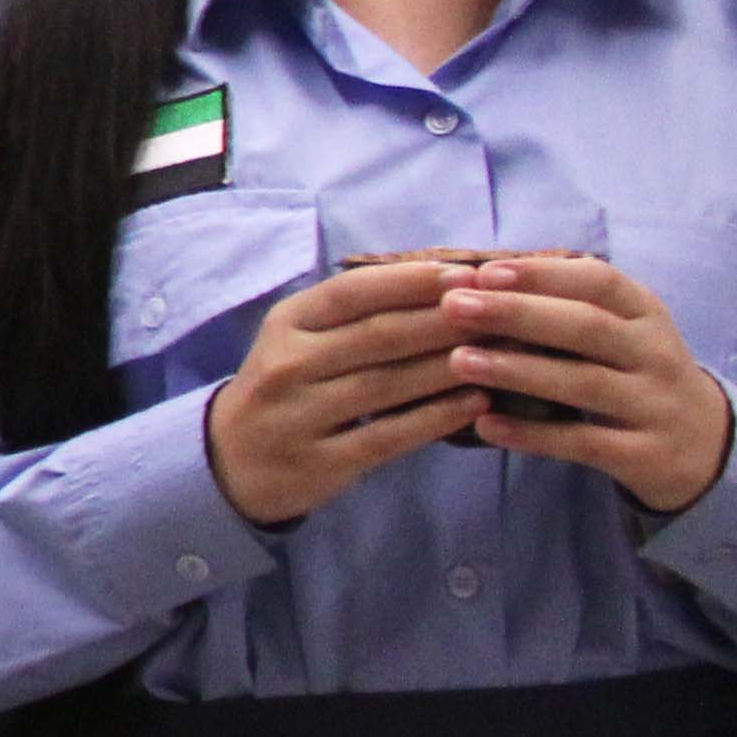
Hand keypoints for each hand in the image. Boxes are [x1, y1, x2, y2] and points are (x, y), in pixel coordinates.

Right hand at [202, 256, 489, 525]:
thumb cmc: (289, 386)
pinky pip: (387, 436)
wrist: (232, 460)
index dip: (412, 282)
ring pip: (387, 385)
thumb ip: (359, 315)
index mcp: (285, 324)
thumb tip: (449, 285)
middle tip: (504, 312)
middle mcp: (287, 365)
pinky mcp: (320, 461)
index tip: (469, 275)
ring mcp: (299, 416)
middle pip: (378, 337)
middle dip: (447, 320)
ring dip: (451, 367)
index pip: (352, 292)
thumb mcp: (302, 339)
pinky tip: (476, 404)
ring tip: (504, 354)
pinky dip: (436, 419)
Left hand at [429, 252, 734, 515]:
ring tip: (458, 361)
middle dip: (516, 314)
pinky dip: (533, 435)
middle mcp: (655, 354)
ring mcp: (654, 405)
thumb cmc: (631, 372)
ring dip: (518, 370)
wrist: (703, 444)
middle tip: (453, 306)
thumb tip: (474, 281)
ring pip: (584, 383)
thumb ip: (563, 307)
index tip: (482, 273)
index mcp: (645, 314)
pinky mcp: (644, 455)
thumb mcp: (618, 332)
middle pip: (586, 327)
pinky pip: (584, 443)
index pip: (599, 281)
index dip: (542, 275)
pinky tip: (485, 425)